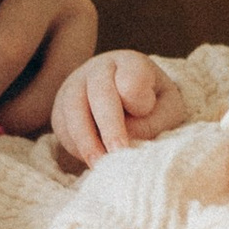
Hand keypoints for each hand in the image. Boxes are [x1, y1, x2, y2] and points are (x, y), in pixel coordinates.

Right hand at [52, 48, 187, 166]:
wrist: (126, 101)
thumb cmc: (153, 106)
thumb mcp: (168, 110)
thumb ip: (154, 122)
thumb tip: (126, 137)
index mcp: (131, 63)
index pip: (132, 78)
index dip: (139, 100)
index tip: (145, 112)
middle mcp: (100, 68)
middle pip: (100, 93)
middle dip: (110, 126)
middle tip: (119, 152)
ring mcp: (76, 84)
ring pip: (74, 108)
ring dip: (87, 140)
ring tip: (100, 165)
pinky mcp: (61, 106)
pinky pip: (62, 125)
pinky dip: (75, 144)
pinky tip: (92, 159)